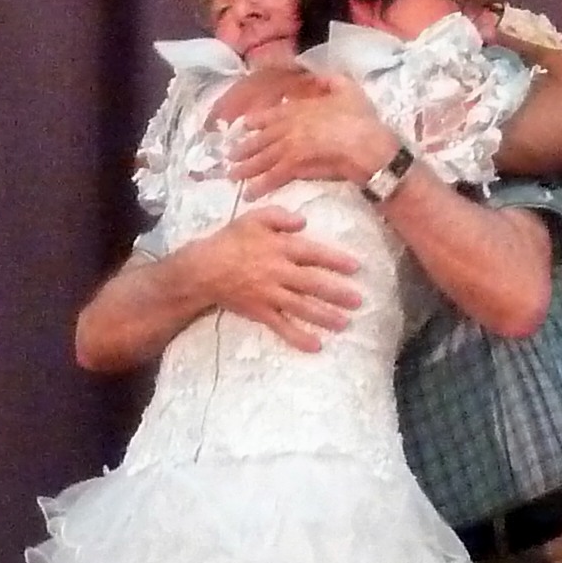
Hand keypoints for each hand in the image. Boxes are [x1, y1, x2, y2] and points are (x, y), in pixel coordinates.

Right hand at [185, 208, 362, 351]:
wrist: (202, 269)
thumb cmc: (231, 240)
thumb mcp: (253, 219)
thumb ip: (279, 216)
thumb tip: (304, 221)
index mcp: (279, 248)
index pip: (313, 254)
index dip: (335, 260)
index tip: (356, 267)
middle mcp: (277, 272)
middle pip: (312, 284)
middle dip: (337, 293)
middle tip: (359, 301)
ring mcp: (269, 295)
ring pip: (301, 307)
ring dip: (325, 317)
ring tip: (345, 324)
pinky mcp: (260, 312)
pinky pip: (281, 327)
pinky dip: (298, 337)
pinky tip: (315, 346)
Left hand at [232, 75, 401, 196]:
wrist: (368, 146)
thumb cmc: (363, 119)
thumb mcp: (349, 89)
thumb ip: (331, 81)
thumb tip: (319, 76)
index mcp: (300, 108)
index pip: (273, 114)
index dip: (258, 121)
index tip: (246, 125)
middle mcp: (290, 125)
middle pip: (262, 138)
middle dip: (245, 148)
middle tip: (230, 156)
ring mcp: (290, 146)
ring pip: (263, 157)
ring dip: (246, 167)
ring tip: (233, 176)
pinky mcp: (295, 166)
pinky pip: (273, 177)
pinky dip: (261, 185)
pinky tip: (250, 193)